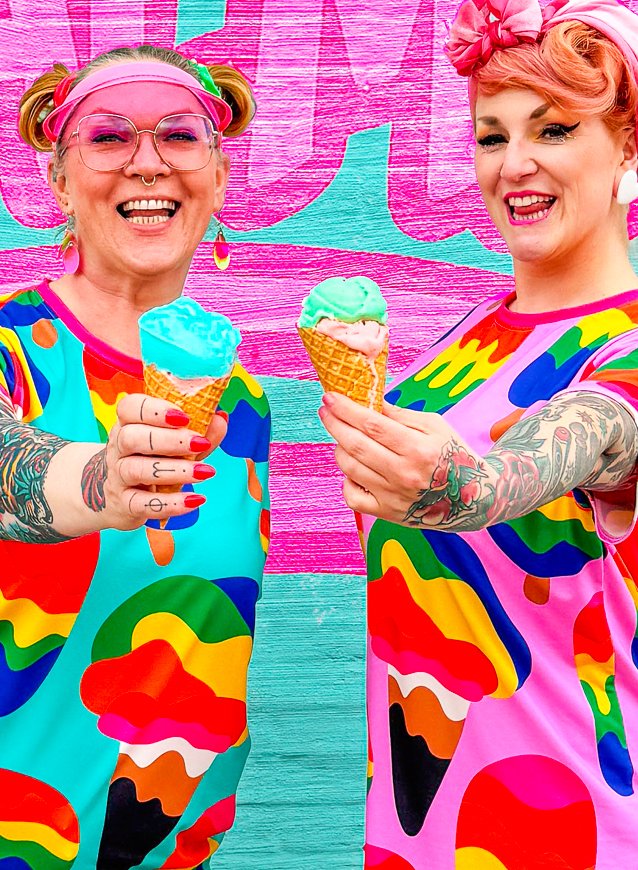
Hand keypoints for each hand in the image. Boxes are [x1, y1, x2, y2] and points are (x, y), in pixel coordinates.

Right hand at [86, 393, 227, 529]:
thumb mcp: (173, 444)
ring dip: (175, 470)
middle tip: (200, 443)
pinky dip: (171, 503)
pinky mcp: (124, 504)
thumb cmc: (151, 460)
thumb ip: (197, 431)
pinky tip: (195, 500)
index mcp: (128, 424)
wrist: (116, 497)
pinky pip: (143, 504)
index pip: (129, 408)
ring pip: (137, 469)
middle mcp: (118, 448)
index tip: (184, 416)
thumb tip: (220, 419)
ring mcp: (118, 477)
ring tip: (205, 472)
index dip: (154, 409)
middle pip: (132, 438)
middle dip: (169, 439)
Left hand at [318, 392, 486, 526]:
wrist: (471, 499)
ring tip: (343, 436)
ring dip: (339, 447)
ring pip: (349, 467)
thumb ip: (399, 414)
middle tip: (325, 410)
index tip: (330, 397)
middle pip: (356, 445)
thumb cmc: (451, 454)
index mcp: (419, 448)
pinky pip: (352, 496)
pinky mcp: (387, 513)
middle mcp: (404, 474)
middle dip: (335, 424)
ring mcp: (393, 497)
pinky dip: (346, 479)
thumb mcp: (434, 426)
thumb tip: (367, 400)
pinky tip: (354, 468)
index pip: (372, 425)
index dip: (347, 409)